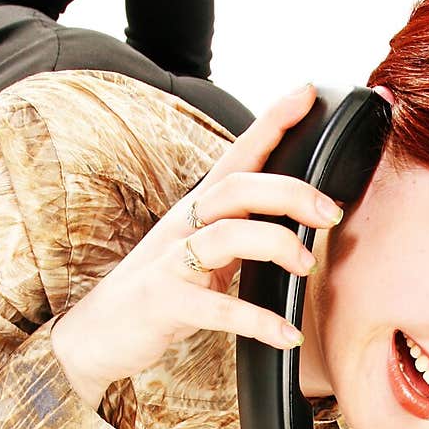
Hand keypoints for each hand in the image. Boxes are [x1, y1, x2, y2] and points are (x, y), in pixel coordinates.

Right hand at [51, 82, 342, 406]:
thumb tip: (289, 224)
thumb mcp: (198, 253)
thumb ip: (237, 235)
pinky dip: (258, 321)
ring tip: (307, 267)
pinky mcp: (164, 303)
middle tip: (330, 213)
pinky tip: (286, 334)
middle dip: (289, 193)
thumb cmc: (158, 292)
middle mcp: (181, 227)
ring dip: (276, 246)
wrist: (97, 334)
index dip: (270, 123)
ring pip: (226, 236)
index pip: (237, 157)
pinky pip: (218, 309)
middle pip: (237, 189)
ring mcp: (169, 263)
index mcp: (195, 211)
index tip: (306, 93)